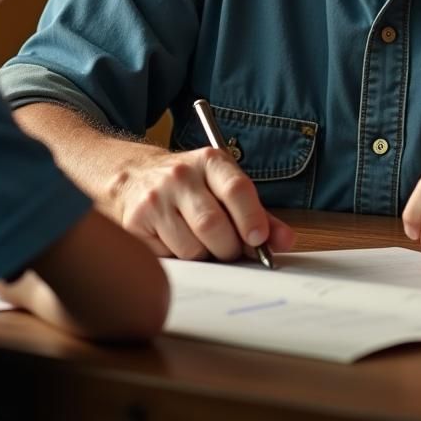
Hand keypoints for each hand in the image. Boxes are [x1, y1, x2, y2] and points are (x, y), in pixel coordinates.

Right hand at [109, 146, 294, 260]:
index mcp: (210, 161)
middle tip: (231, 250)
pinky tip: (178, 241)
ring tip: (203, 243)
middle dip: (229, 247)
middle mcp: (181, 175)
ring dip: (205, 256)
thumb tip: (285, 242)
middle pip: (214, 225)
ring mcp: (156, 199)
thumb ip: (259, 214)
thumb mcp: (225, 186)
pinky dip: (181, 259)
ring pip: (192, 247)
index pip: (236, 189)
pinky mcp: (135, 223)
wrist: (136, 178)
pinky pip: (169, 257)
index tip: (259, 240)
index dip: (252, 218)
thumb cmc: (193, 187)